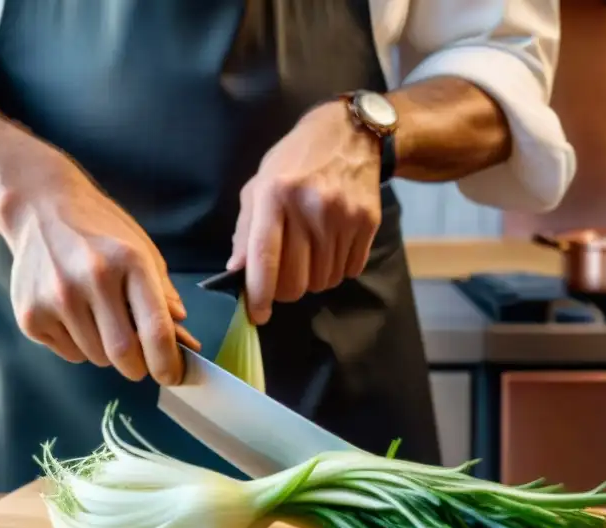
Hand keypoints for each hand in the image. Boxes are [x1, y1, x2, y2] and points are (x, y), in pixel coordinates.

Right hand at [5, 168, 198, 384]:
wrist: (38, 208)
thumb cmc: (99, 231)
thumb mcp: (141, 249)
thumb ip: (162, 294)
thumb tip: (182, 340)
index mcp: (129, 262)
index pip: (155, 330)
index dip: (168, 363)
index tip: (173, 376)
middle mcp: (92, 279)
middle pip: (123, 354)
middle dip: (138, 366)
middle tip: (139, 359)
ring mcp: (56, 298)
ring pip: (95, 357)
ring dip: (106, 352)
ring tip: (99, 319)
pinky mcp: (30, 315)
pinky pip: (68, 353)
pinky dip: (79, 345)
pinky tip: (73, 314)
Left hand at [228, 100, 382, 324]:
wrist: (351, 134)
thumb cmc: (295, 162)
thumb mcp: (260, 185)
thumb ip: (246, 230)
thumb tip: (238, 272)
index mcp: (275, 194)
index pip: (265, 258)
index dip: (259, 293)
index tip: (257, 315)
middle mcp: (310, 206)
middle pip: (296, 280)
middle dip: (285, 291)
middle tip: (284, 280)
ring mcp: (342, 216)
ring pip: (323, 281)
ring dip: (312, 280)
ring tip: (310, 255)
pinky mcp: (367, 222)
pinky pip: (348, 271)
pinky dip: (336, 271)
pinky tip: (331, 247)